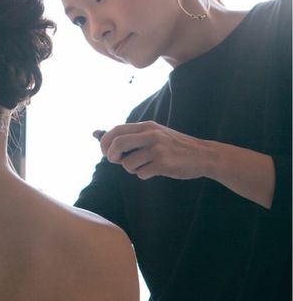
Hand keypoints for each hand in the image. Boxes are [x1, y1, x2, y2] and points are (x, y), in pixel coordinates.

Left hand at [97, 121, 212, 180]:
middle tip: (116, 161)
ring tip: (144, 166)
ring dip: (131, 169)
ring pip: (128, 163)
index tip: (105, 152)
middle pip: (117, 144)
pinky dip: (143, 175)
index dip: (104, 142)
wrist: (204, 155)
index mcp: (147, 126)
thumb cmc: (174, 147)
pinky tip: (155, 171)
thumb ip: (131, 136)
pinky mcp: (163, 163)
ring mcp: (157, 149)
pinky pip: (141, 173)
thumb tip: (96, 134)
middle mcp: (151, 135)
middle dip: (111, 156)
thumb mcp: (154, 134)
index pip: (116, 130)